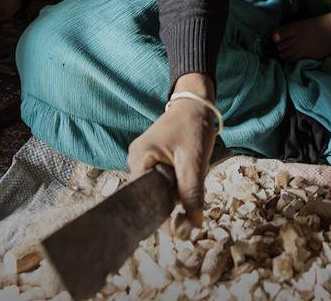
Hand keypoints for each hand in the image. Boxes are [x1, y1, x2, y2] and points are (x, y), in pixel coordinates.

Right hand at [127, 73, 215, 224]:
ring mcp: (142, 160)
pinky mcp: (151, 160)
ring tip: (190, 171)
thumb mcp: (194, 161)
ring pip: (159, 189)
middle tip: (192, 192)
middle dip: (173, 200)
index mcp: (139, 160)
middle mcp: (135, 161)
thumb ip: (192, 192)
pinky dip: (176, 181)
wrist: (195, 103)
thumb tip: (193, 224)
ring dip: (176, 189)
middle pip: (152, 196)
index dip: (162, 216)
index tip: (181, 226)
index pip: (144, 200)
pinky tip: (186, 169)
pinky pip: (162, 180)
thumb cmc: (193, 126)